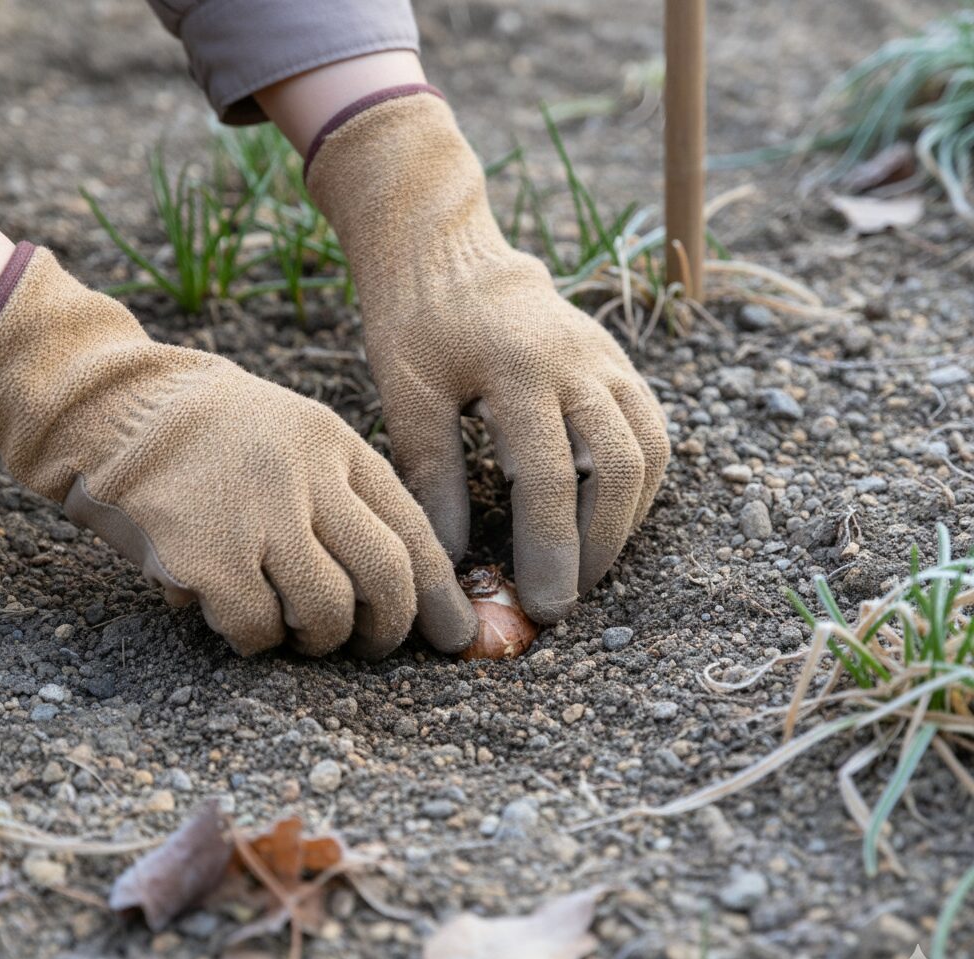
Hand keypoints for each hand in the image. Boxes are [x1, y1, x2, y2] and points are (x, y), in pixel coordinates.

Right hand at [0, 246, 476, 656]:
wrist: (110, 408)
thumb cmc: (211, 436)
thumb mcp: (294, 437)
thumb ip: (344, 496)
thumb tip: (404, 584)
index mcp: (337, 445)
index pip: (413, 527)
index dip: (440, 592)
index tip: (454, 634)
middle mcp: (308, 476)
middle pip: (387, 576)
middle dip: (391, 629)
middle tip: (375, 648)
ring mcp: (259, 514)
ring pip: (328, 612)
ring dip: (321, 640)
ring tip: (297, 631)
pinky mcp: (208, 555)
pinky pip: (258, 629)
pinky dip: (256, 640)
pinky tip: (237, 617)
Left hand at [308, 91, 668, 621]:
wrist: (449, 252)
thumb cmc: (416, 324)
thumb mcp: (408, 396)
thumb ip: (434, 476)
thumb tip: (453, 561)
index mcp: (519, 369)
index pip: (549, 478)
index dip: (550, 551)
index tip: (543, 606)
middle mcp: (579, 362)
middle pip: (619, 467)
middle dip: (600, 544)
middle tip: (568, 594)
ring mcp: (607, 358)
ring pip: (649, 450)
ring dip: (627, 517)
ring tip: (589, 563)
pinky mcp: (618, 360)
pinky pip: (650, 428)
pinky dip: (638, 482)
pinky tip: (606, 514)